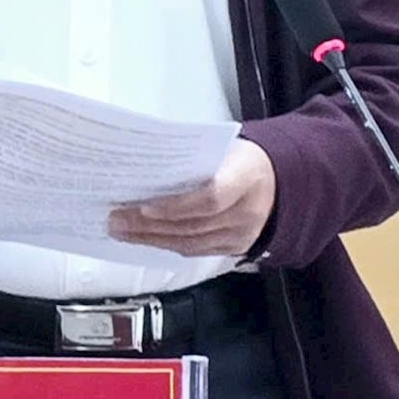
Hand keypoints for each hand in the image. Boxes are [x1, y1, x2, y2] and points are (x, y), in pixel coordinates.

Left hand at [109, 140, 274, 257]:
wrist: (282, 181)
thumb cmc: (244, 158)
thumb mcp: (225, 147)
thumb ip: (192, 155)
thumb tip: (143, 161)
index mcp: (246, 176)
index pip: (211, 197)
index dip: (176, 206)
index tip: (144, 206)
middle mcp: (247, 210)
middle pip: (193, 224)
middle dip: (149, 224)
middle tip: (116, 218)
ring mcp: (243, 233)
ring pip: (191, 242)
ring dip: (151, 238)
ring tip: (121, 230)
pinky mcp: (235, 247)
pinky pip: (197, 251)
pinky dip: (167, 245)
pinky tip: (145, 238)